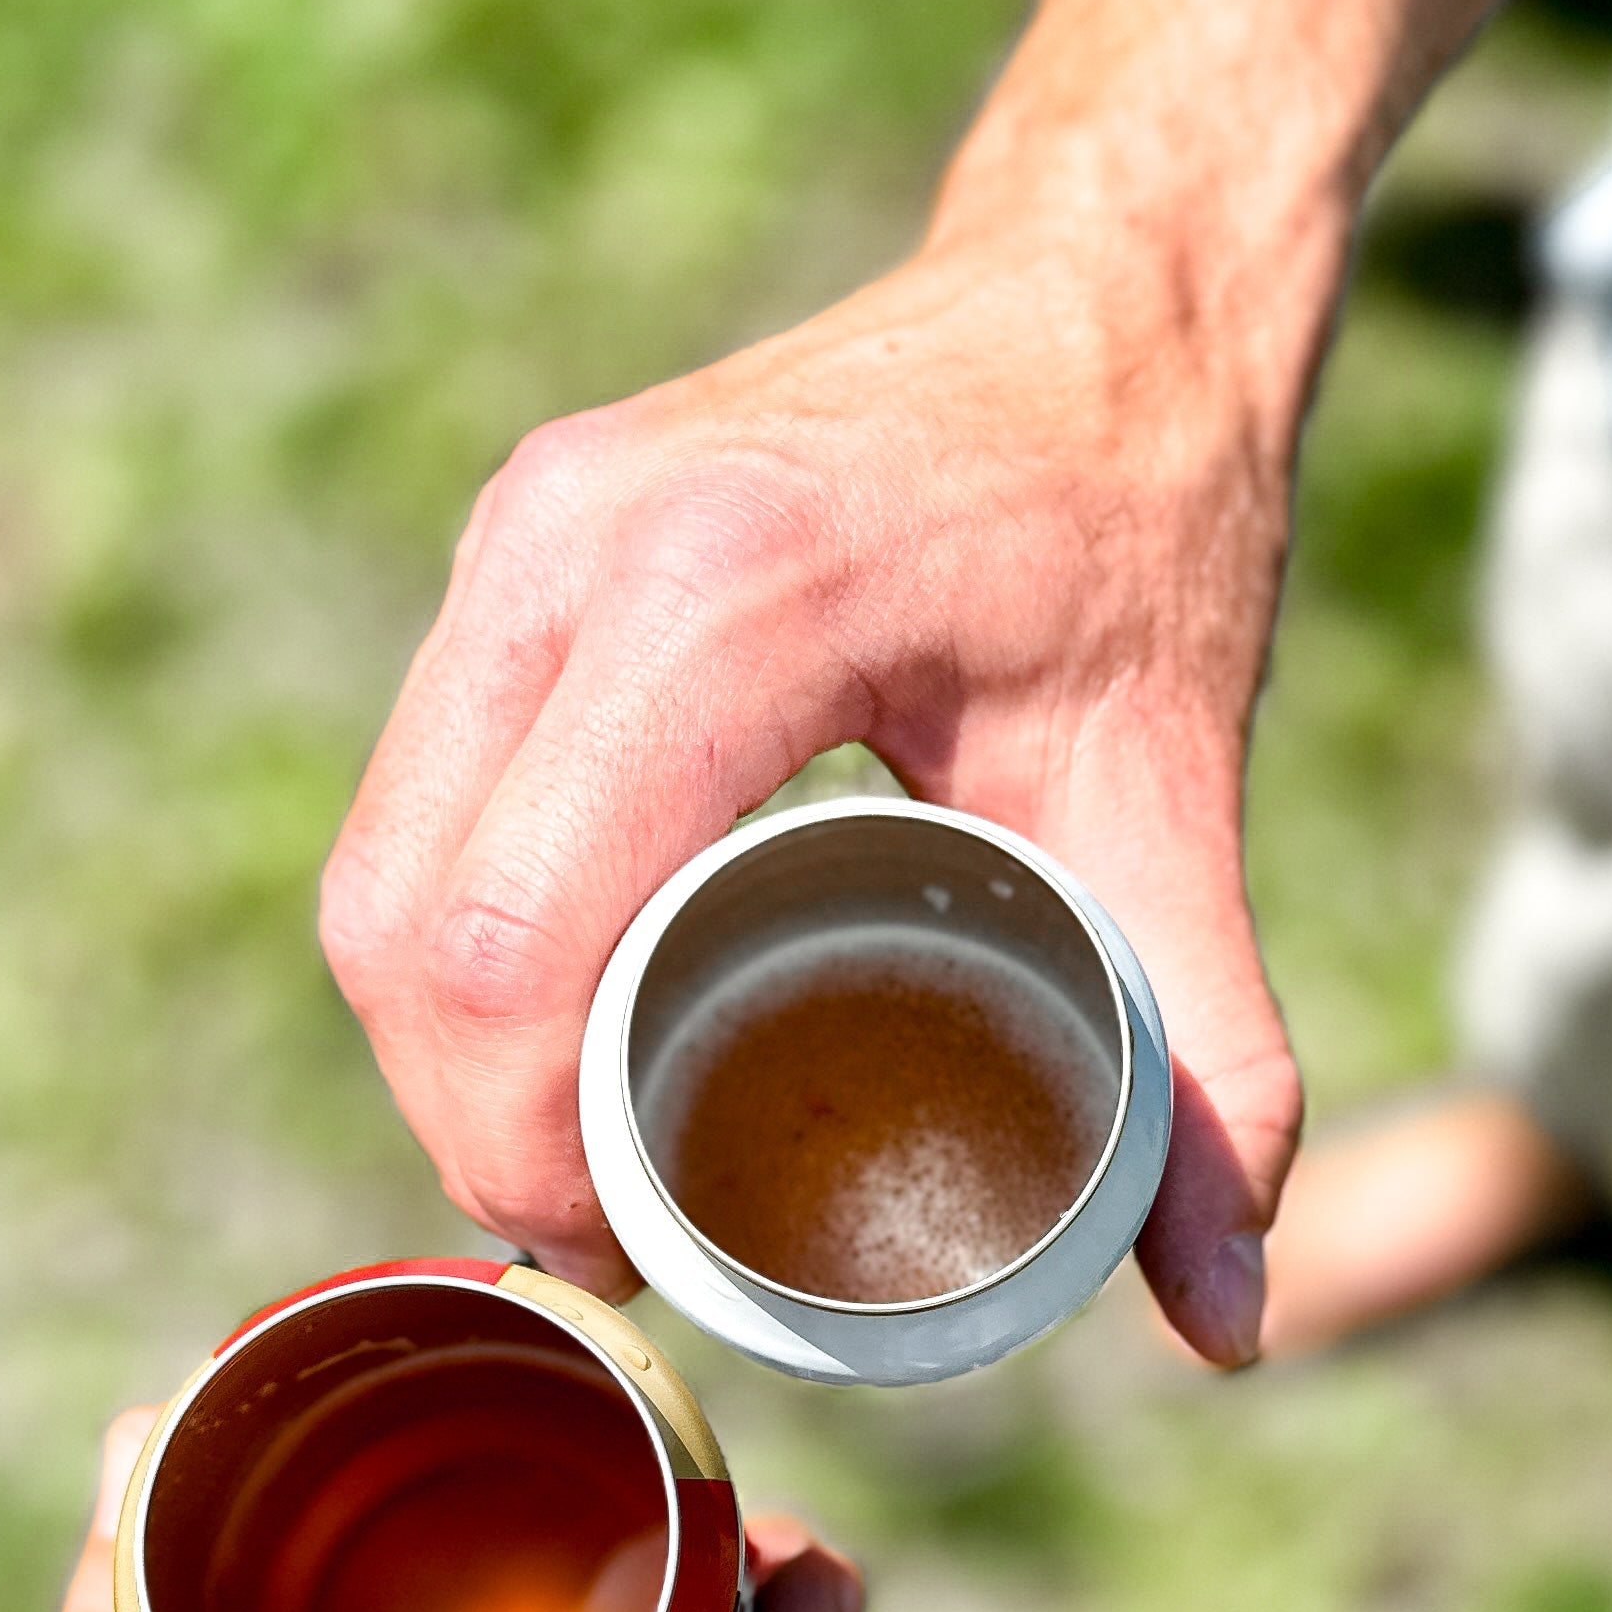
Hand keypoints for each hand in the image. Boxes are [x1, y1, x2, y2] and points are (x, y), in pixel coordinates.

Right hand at [320, 220, 1307, 1367]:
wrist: (1096, 291)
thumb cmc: (1137, 525)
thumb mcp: (1175, 793)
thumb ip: (1211, 1060)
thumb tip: (1232, 1321)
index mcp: (724, 597)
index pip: (513, 939)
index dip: (525, 1143)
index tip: (636, 1256)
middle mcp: (573, 545)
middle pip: (407, 924)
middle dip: (471, 1124)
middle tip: (608, 1241)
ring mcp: (519, 533)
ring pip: (379, 868)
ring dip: (440, 1047)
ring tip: (574, 1161)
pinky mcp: (508, 544)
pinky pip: (411, 797)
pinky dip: (447, 948)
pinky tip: (539, 1039)